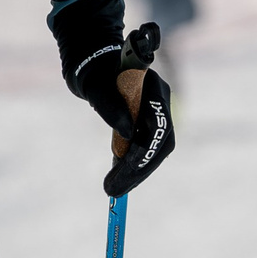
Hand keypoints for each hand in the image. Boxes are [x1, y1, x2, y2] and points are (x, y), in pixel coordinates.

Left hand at [77, 24, 175, 196]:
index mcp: (153, 88)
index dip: (143, 151)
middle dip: (139, 169)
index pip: (158, 126)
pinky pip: (147, 149)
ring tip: (113, 188)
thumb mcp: (96, 87)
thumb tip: (125, 132)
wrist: (96, 66)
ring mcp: (157, 114)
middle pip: (161, 143)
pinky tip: (118, 178)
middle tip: (113, 190)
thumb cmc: (95, 73)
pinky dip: (134, 166)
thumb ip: (110, 106)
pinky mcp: (149, 124)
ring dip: (136, 172)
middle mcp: (161, 102)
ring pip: (156, 149)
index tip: (120, 170)